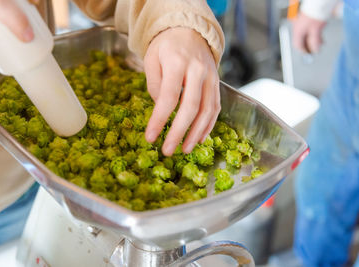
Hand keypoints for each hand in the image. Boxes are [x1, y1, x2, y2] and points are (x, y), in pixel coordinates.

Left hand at [144, 27, 219, 155]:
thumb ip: (155, 84)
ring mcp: (211, 78)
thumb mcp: (152, 59)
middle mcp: (198, 71)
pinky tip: (199, 139)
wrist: (189, 30)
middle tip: (167, 150)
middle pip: (191, 107)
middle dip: (178, 132)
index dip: (159, 120)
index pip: (169, 97)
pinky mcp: (217, 84)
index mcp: (177, 63)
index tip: (150, 137)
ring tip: (184, 150)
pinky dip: (208, 126)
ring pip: (207, 111)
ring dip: (196, 133)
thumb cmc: (166, 47)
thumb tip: (161, 110)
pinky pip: (216, 108)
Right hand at [292, 12, 325, 53]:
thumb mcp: (316, 31)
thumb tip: (315, 50)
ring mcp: (300, 25)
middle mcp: (297, 29)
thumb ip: (315, 42)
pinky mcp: (305, 22)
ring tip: (320, 43)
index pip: (297, 45)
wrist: (317, 4)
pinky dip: (313, 35)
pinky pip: (308, 31)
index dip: (304, 51)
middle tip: (315, 49)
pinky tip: (319, 36)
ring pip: (305, 36)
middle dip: (309, 46)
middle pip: (301, 41)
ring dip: (312, 41)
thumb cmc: (315, 14)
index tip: (309, 54)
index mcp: (297, 32)